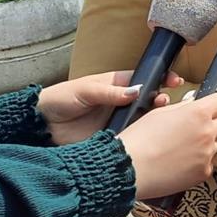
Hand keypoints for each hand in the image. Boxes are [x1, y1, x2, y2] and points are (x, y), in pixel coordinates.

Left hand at [39, 70, 183, 145]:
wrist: (41, 126)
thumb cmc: (61, 99)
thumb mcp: (85, 90)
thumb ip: (110, 92)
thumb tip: (136, 91)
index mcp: (116, 85)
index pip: (144, 79)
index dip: (161, 78)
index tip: (175, 80)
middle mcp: (120, 102)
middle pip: (149, 99)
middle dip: (162, 98)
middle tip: (167, 101)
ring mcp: (118, 120)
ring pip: (144, 118)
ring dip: (155, 117)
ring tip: (162, 115)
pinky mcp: (114, 138)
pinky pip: (133, 136)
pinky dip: (144, 136)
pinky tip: (152, 136)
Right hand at [117, 92, 216, 199]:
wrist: (129, 169)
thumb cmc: (140, 139)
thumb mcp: (160, 113)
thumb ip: (183, 107)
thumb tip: (194, 103)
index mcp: (198, 113)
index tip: (213, 107)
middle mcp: (207, 132)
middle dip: (210, 124)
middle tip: (191, 130)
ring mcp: (207, 154)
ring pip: (216, 144)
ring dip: (205, 145)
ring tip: (181, 150)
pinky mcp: (203, 173)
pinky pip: (207, 164)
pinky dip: (198, 164)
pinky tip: (179, 164)